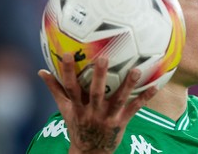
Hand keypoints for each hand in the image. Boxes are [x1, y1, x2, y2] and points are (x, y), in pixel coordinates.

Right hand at [38, 53, 157, 153]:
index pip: (70, 87)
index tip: (67, 53)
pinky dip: (145, 98)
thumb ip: (55, 89)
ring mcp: (108, 117)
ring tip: (136, 70)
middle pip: (95, 92)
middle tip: (104, 58)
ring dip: (128, 85)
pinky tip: (155, 86)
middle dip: (99, 76)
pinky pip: (134, 108)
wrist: (90, 152)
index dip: (68, 71)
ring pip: (118, 99)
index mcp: (77, 107)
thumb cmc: (77, 125)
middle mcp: (92, 112)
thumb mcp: (65, 109)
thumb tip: (41, 71)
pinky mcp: (121, 122)